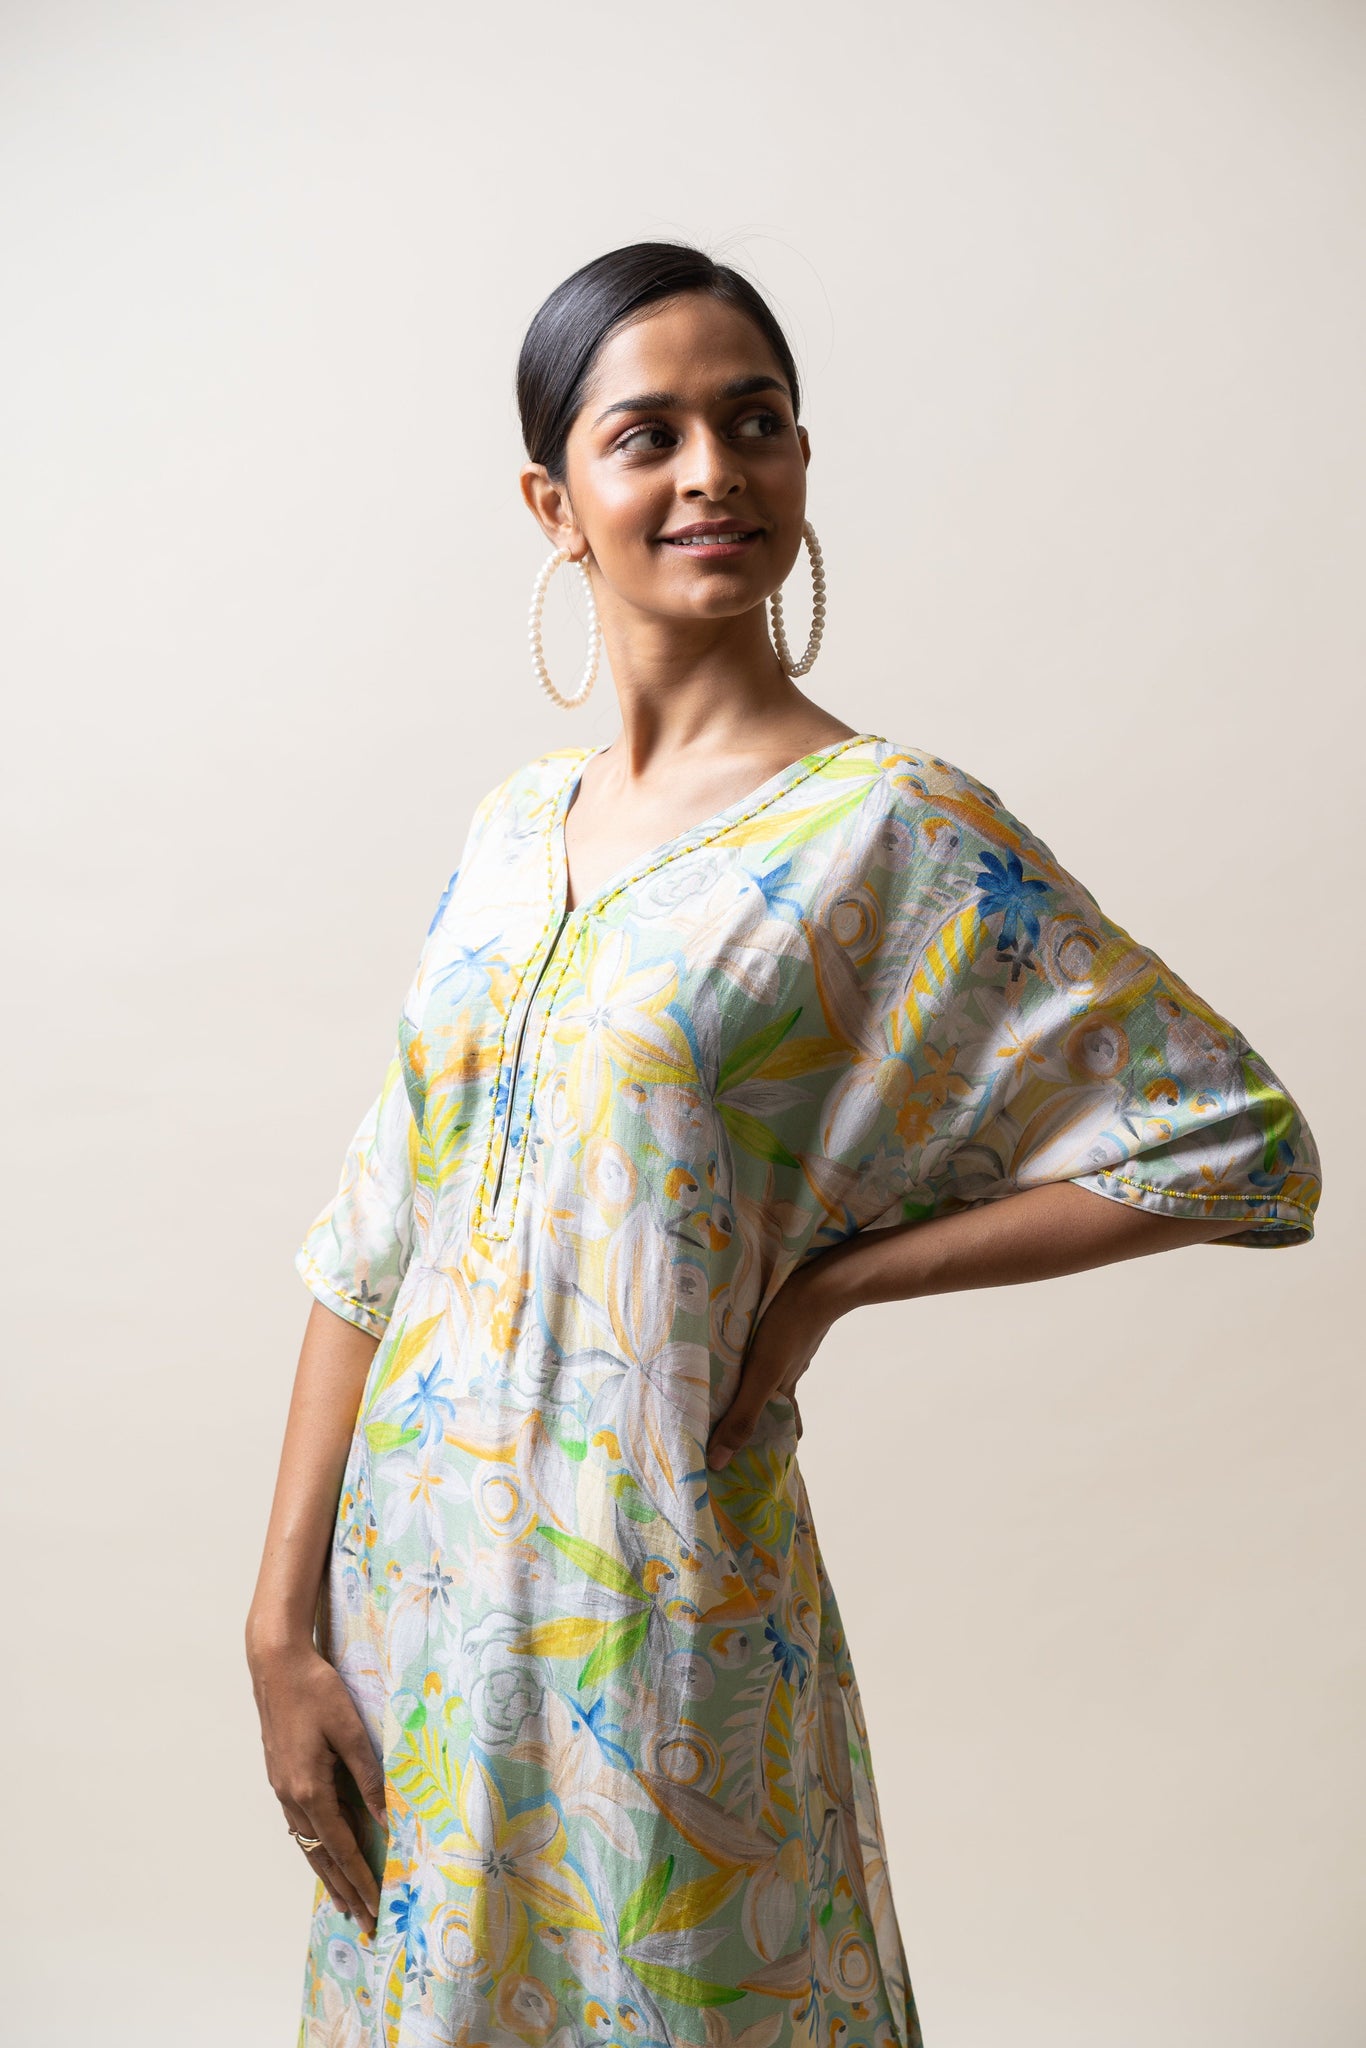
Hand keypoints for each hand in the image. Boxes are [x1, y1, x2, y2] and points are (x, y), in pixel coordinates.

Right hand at [247, 1634, 387, 1935]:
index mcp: (310, 1789)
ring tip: (344, 1900)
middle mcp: (291, 1797)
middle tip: (362, 1921)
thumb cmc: (316, 1691)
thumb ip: (369, 1776)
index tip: (376, 1905)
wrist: (276, 1664)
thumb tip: (386, 1818)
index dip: (361, 1878)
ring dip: (328, 1874)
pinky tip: (324, 1852)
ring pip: (308, 1844)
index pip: (341, 1847)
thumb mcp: (350, 1731)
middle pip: (321, 1856)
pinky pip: (300, 1825)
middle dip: (344, 1890)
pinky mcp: (281, 1777)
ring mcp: (282, 1789)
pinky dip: (316, 1847)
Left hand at [706, 1256, 840, 1470]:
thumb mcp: (761, 1377)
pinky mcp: (784, 1327)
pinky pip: (767, 1348)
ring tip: (729, 1388)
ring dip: (752, 1385)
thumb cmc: (788, 1330)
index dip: (772, 1443)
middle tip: (735, 1427)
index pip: (782, 1428)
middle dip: (758, 1417)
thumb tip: (719, 1461)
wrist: (821, 1284)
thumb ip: (742, 1416)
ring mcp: (789, 1350)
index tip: (756, 1459)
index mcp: (783, 1392)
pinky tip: (744, 1344)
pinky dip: (755, 1354)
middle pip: (773, 1403)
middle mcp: (788, 1374)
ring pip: (769, 1375)